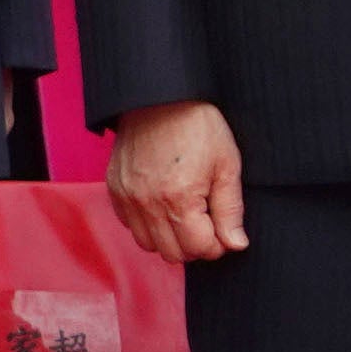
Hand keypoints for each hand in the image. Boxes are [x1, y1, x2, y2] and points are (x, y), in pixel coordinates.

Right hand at [104, 100, 245, 265]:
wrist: (159, 97)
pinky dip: (148, 224)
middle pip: (173, 254)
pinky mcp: (115, 191)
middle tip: (206, 222)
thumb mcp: (226, 165)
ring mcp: (128, 199)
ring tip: (184, 214)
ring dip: (169, 238)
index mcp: (180, 199)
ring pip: (149, 245)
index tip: (223, 229)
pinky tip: (162, 203)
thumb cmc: (197, 126)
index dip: (218, 244)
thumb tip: (235, 244)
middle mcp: (148, 204)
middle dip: (194, 244)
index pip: (200, 248)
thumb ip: (230, 209)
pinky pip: (130, 226)